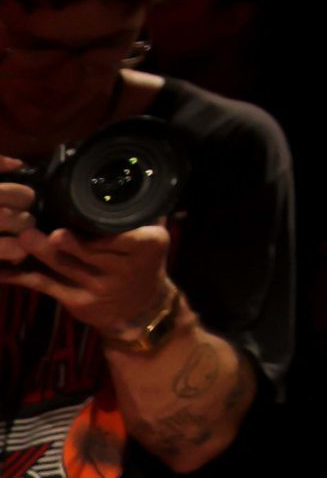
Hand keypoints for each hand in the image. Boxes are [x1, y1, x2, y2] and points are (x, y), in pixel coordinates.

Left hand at [0, 180, 172, 332]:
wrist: (142, 306)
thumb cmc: (144, 260)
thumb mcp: (154, 236)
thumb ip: (141, 214)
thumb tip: (130, 178)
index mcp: (147, 247)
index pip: (125, 239)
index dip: (104, 236)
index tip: (86, 225)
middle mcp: (125, 270)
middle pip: (90, 253)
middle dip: (67, 243)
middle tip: (48, 231)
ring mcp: (99, 289)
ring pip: (65, 267)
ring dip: (41, 253)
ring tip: (24, 238)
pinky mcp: (77, 303)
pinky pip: (47, 286)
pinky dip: (24, 277)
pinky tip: (6, 269)